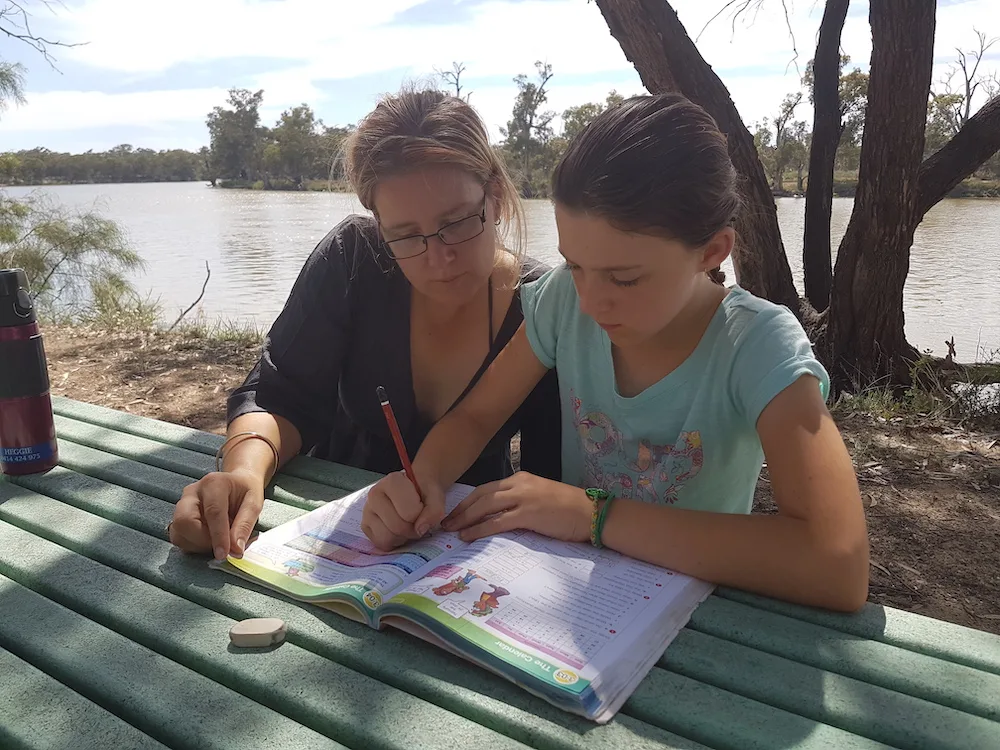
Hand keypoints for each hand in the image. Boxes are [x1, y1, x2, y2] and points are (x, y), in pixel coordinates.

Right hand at [170, 467, 263, 559]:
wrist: (237, 483)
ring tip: (217, 540)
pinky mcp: (178, 516)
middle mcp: (192, 492)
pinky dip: (192, 544)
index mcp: (214, 483)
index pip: (213, 512)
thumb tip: (235, 550)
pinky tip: (207, 540)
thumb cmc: (245, 491)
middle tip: (222, 546)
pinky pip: (177, 537)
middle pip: (184, 521)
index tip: (224, 554)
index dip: (218, 536)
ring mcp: (182, 504)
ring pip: (178, 531)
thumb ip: (245, 525)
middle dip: (202, 540)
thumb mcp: (254, 503)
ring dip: (197, 544)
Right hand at [362, 471, 446, 550]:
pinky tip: (398, 530)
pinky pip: (380, 543)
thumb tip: (420, 529)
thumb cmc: (424, 491)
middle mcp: (375, 494)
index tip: (422, 507)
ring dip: (402, 537)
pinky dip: (392, 541)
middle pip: (397, 527)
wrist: (415, 489)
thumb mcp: (436, 496)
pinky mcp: (365, 525)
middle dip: (412, 529)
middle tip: (417, 521)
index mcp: (392, 482)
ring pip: (386, 538)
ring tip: (407, 525)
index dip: (420, 515)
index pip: (409, 513)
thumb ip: (434, 510)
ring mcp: (367, 510)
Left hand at [441, 472, 591, 543]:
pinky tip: (468, 536)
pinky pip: (497, 521)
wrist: (591, 512)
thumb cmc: (569, 509)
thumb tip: (500, 516)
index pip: (487, 488)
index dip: (468, 501)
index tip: (455, 512)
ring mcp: (523, 498)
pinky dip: (480, 529)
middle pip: (481, 495)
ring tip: (451, 530)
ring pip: (485, 506)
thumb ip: (520, 502)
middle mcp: (519, 484)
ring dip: (465, 518)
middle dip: (461, 509)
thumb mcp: (540, 498)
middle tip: (446, 522)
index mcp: (521, 479)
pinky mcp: (528, 514)